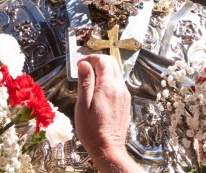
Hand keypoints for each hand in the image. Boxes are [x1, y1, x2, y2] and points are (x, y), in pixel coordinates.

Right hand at [75, 54, 141, 172]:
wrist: (108, 148)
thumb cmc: (92, 130)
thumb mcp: (83, 105)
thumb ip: (85, 82)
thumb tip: (84, 64)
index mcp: (108, 86)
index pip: (102, 60)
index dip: (90, 58)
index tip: (80, 63)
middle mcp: (119, 88)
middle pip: (112, 63)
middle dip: (98, 61)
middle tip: (84, 67)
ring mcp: (124, 95)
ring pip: (116, 72)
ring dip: (103, 70)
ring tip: (89, 78)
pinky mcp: (125, 101)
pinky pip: (118, 83)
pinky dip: (108, 79)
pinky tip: (98, 89)